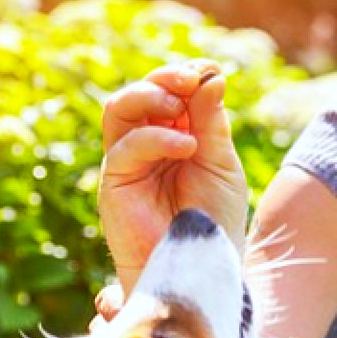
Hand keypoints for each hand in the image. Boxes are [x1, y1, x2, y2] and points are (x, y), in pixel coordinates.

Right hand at [99, 59, 246, 294]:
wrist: (202, 267)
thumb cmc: (215, 221)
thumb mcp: (221, 164)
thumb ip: (212, 122)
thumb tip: (211, 75)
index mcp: (175, 135)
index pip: (170, 92)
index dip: (187, 75)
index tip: (212, 70)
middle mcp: (147, 144)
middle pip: (140, 93)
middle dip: (165, 78)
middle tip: (192, 78)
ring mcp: (128, 162)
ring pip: (119, 108)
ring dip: (150, 95)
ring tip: (181, 106)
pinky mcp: (114, 183)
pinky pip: (125, 146)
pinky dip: (156, 138)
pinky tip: (186, 145)